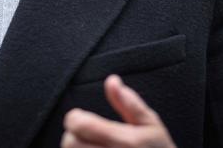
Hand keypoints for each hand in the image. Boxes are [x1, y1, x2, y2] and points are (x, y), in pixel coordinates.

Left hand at [61, 75, 175, 147]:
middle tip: (84, 135)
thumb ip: (130, 104)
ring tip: (90, 147)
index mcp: (125, 141)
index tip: (80, 117)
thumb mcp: (152, 127)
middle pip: (70, 143)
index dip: (75, 118)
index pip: (80, 125)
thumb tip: (112, 81)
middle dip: (72, 135)